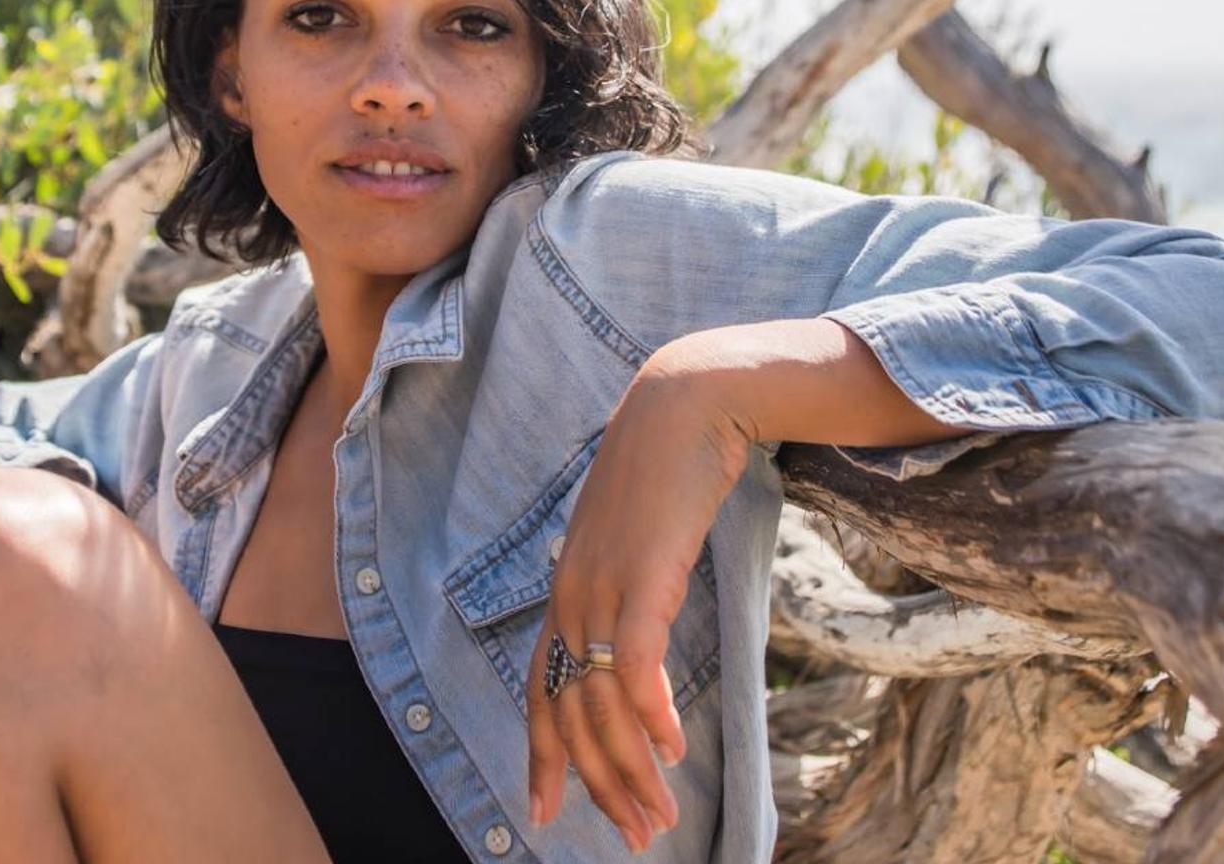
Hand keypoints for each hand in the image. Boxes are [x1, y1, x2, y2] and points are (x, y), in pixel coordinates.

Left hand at [524, 333, 752, 851]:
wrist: (684, 403)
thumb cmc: (666, 471)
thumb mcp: (635, 540)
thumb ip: (627, 587)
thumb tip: (636, 629)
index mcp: (565, 592)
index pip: (539, 694)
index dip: (542, 758)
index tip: (544, 813)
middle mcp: (571, 597)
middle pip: (571, 714)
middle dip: (600, 784)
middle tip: (634, 835)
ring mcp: (602, 587)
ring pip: (602, 704)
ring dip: (632, 768)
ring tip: (660, 815)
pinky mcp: (643, 576)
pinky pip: (637, 665)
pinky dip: (652, 714)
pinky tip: (673, 749)